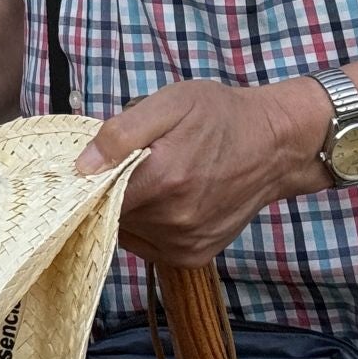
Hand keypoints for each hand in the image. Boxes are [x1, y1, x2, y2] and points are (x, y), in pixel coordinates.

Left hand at [74, 78, 331, 265]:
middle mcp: (174, 219)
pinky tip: (167, 198)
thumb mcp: (169, 103)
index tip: (92, 162)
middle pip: (111, 211)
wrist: (273, 145)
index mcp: (162, 179)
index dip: (89, 177)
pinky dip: (148, 224)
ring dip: (132, 206)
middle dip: (112, 187)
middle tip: (135, 161)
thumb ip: (122, 134)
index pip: (96, 192)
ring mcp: (186, 242)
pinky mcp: (195, 255)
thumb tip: (83, 165)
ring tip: (157, 177)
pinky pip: (150, 244)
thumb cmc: (219, 116)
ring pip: (129, 229)